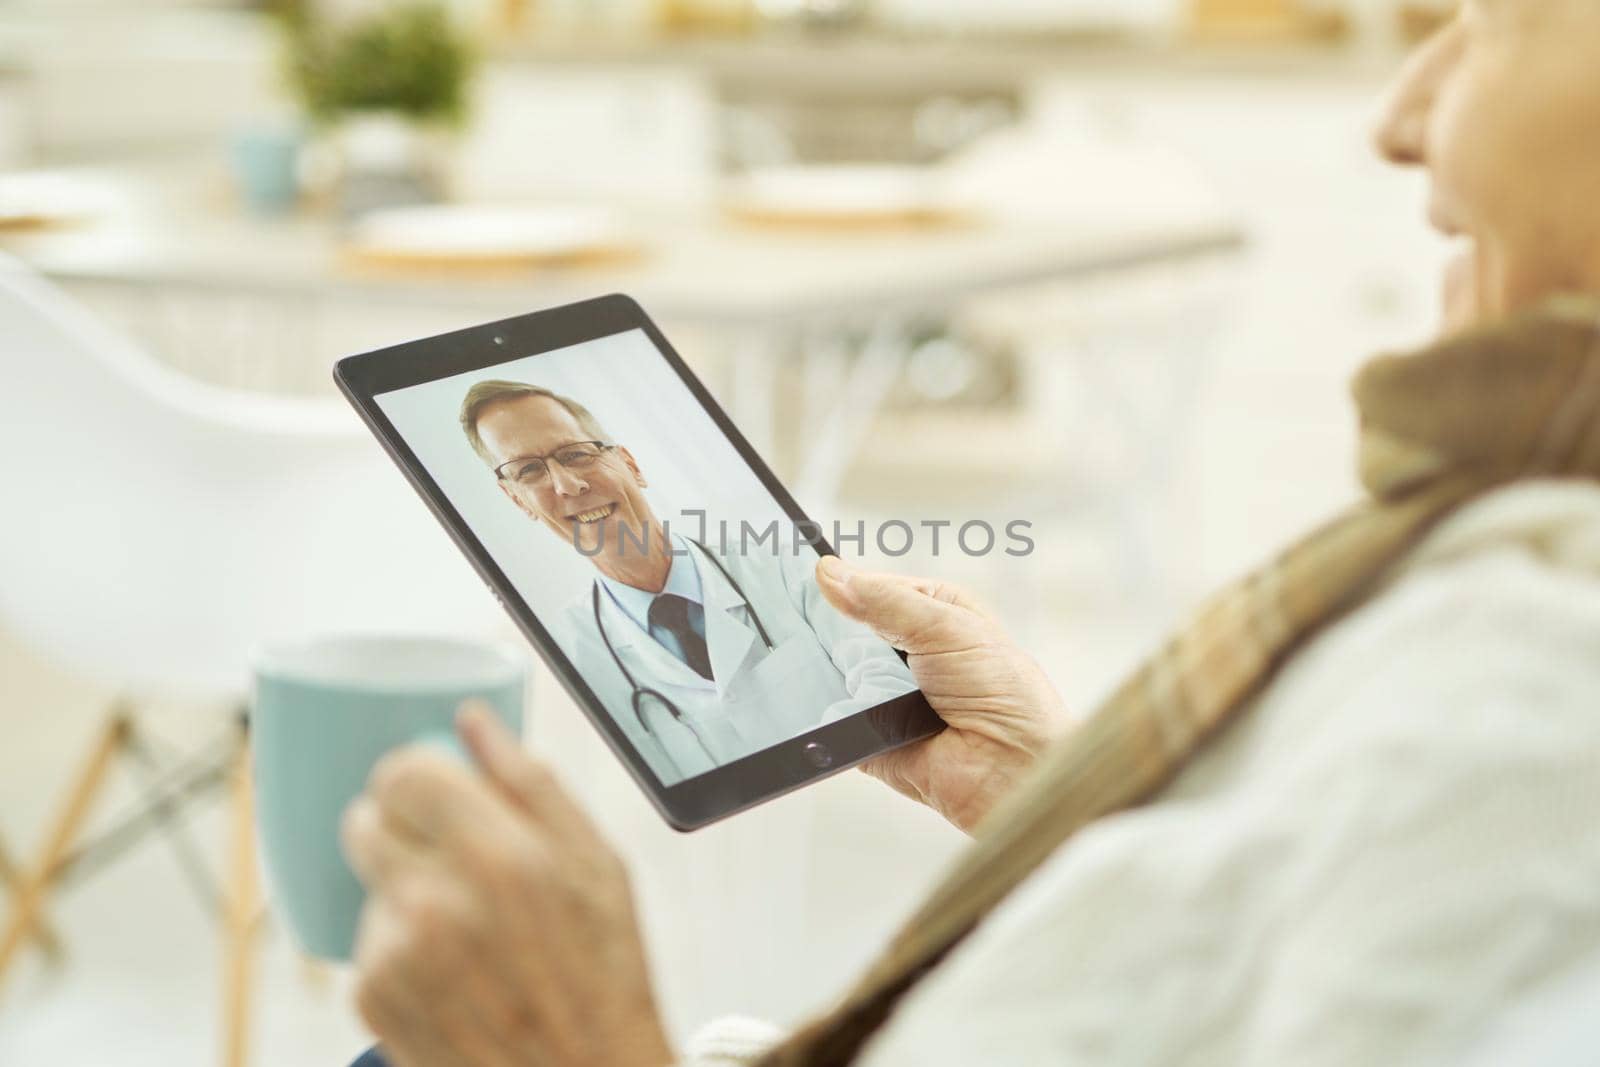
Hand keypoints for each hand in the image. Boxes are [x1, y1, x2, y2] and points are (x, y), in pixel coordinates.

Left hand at [341, 704, 673, 1066]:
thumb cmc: (604, 974)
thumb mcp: (599, 865)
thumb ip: (534, 783)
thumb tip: (476, 720)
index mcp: (503, 856)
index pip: (404, 773)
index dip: (418, 775)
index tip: (436, 789)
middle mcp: (439, 902)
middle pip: (368, 821)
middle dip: (402, 826)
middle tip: (451, 857)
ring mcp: (398, 955)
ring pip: (372, 882)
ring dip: (407, 892)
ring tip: (470, 932)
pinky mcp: (372, 998)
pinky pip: (368, 941)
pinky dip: (401, 947)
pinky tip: (454, 970)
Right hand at [816, 557, 1071, 832]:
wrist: (1012, 771)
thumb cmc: (1005, 693)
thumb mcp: (947, 625)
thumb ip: (887, 600)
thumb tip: (831, 574)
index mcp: (934, 612)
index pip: (875, 588)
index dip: (843, 583)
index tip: (804, 575)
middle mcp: (910, 652)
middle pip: (850, 631)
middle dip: (830, 629)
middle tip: (800, 620)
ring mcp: (888, 695)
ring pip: (838, 673)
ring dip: (830, 670)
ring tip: (816, 664)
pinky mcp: (871, 736)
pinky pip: (834, 719)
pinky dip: (827, 713)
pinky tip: (822, 703)